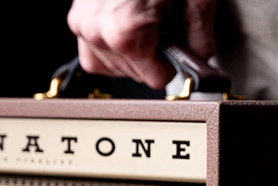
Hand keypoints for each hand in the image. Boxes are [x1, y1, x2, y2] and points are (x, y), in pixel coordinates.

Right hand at [67, 0, 216, 88]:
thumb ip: (200, 38)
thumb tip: (200, 59)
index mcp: (125, 32)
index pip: (156, 78)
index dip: (174, 63)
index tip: (179, 46)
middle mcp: (96, 30)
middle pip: (134, 73)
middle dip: (154, 54)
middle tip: (164, 23)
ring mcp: (82, 23)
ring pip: (111, 64)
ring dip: (133, 51)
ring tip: (147, 19)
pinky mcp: (77, 15)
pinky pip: (94, 47)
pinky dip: (113, 43)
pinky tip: (130, 25)